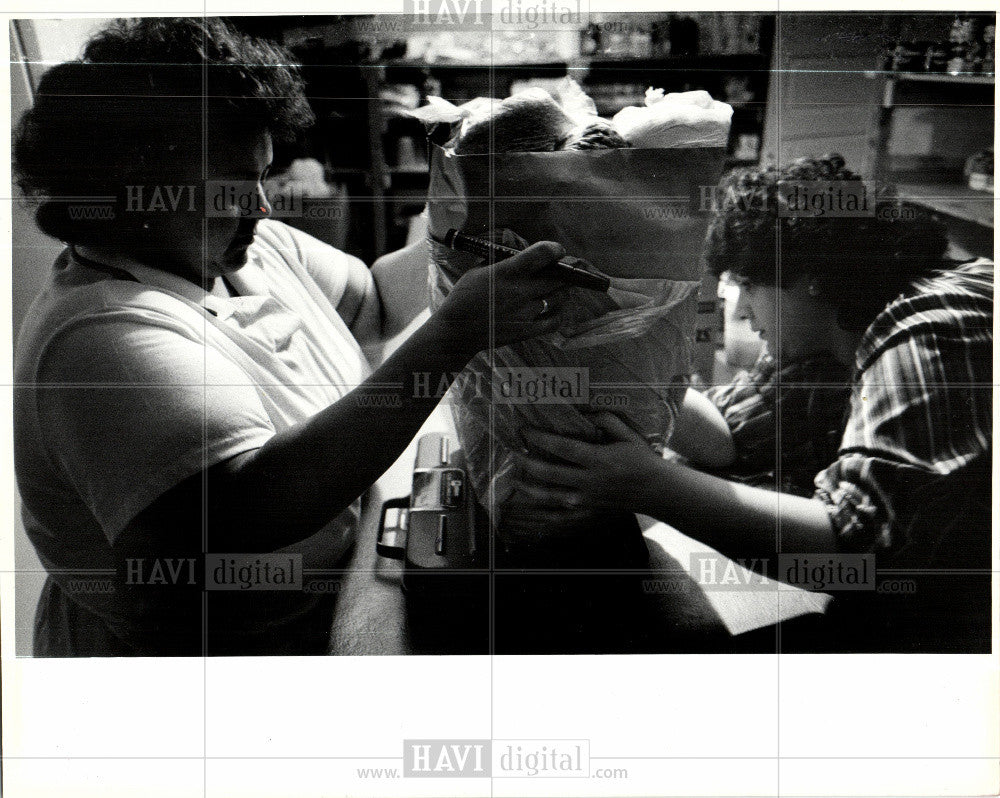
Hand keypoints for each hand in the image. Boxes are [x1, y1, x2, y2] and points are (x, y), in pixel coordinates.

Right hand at [431, 238, 570, 352]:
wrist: (456, 332)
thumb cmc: (463, 299)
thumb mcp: (477, 272)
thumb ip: (501, 263)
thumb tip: (520, 254)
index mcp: (507, 273)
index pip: (542, 254)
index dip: (555, 249)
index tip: (557, 250)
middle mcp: (520, 291)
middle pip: (558, 277)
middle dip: (562, 271)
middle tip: (560, 269)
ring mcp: (525, 312)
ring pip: (559, 298)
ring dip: (561, 291)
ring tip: (556, 288)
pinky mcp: (527, 331)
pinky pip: (554, 321)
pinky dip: (559, 313)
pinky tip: (554, 308)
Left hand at [511, 413, 664, 512]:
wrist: (657, 491)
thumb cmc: (642, 459)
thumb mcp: (628, 435)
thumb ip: (606, 421)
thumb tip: (583, 413)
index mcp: (598, 459)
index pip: (563, 447)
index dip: (540, 438)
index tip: (524, 430)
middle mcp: (590, 481)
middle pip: (550, 473)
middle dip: (527, 463)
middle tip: (513, 454)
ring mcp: (588, 500)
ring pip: (551, 497)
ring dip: (530, 489)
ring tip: (515, 480)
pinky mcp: (589, 512)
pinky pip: (562, 517)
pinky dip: (544, 515)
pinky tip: (531, 509)